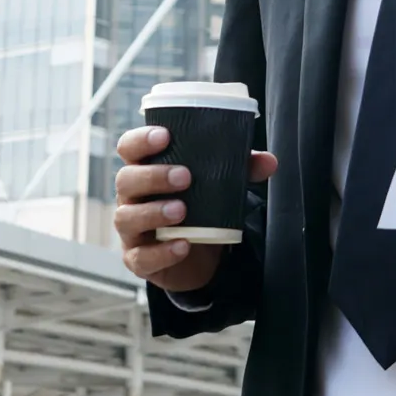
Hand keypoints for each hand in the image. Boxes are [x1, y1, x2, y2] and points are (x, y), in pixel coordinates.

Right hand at [113, 125, 278, 292]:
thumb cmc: (198, 206)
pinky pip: (142, 257)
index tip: (165, 136)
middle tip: (185, 176)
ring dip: (154, 212)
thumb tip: (269, 161)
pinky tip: (183, 245)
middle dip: (153, 176)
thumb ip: (240, 170)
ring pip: (127, 217)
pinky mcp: (137, 259)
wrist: (197, 255)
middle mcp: (132, 197)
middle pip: (126, 180)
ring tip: (182, 210)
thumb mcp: (218, 185)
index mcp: (145, 169)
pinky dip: (162, 252)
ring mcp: (131, 229)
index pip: (129, 148)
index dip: (140, 140)